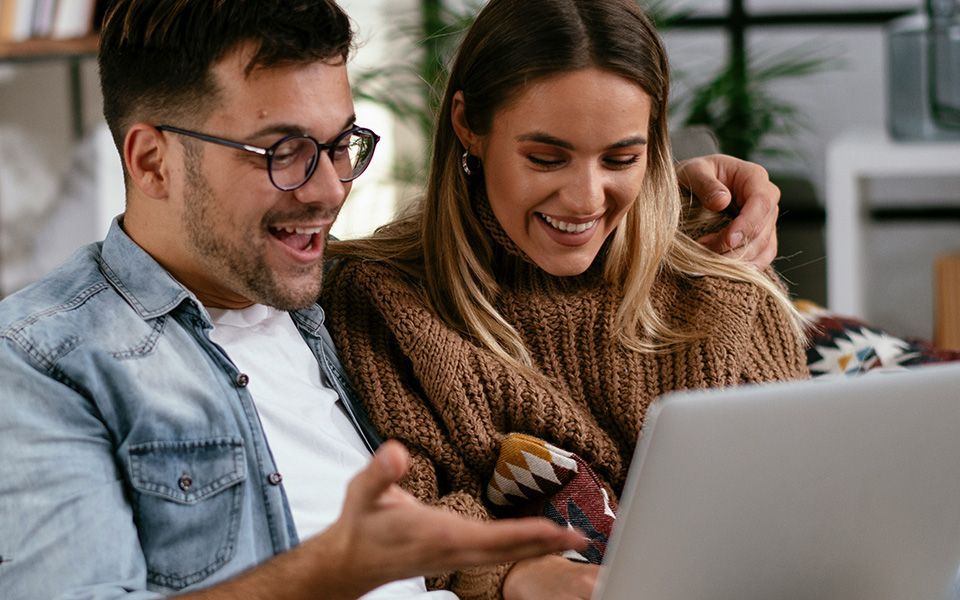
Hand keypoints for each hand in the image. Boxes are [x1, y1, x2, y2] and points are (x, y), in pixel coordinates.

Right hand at [319, 441, 586, 597]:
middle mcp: (452, 549)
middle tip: (580, 538)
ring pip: (505, 555)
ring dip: (538, 547)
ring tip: (569, 539)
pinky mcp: (454, 555)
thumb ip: (380, 473)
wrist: (348, 563)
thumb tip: (395, 452)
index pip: (490, 536)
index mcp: (437, 534)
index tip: (555, 530)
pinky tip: (537, 540)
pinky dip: (520, 547)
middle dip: (543, 544)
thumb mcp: (363, 493)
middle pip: (507, 550)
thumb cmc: (361, 525)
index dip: (524, 533)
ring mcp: (455, 556)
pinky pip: (496, 553)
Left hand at [676, 154, 779, 268]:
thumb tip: (722, 201)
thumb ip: (705, 184)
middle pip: (763, 229)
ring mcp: (766, 220)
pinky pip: (762, 257)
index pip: (761, 203)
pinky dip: (745, 268)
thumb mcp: (693, 171)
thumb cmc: (694, 174)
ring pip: (764, 248)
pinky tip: (724, 271)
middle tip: (705, 253)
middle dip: (736, 247)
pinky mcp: (761, 237)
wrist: (694, 183)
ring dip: (738, 261)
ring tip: (709, 262)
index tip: (728, 240)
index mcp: (754, 177)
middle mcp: (767, 198)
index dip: (747, 225)